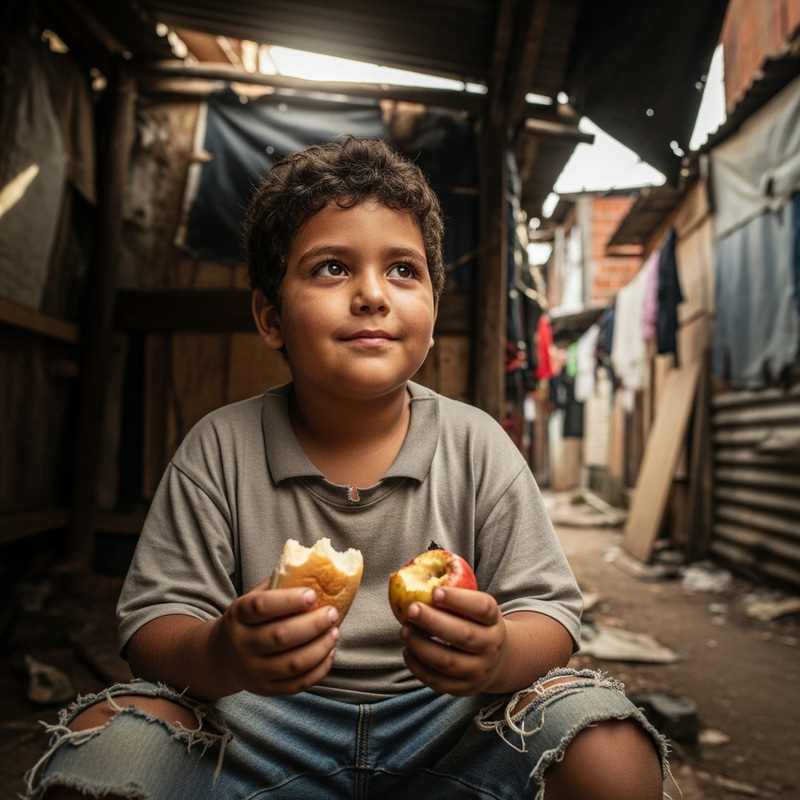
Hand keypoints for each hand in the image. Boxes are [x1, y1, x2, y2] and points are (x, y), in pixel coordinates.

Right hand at [211, 581, 339, 695]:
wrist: (221, 656)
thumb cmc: (249, 620)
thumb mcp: (253, 598)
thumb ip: (279, 585)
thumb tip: (314, 567)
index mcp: (238, 615)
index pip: (261, 607)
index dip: (289, 601)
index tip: (313, 594)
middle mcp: (241, 644)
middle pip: (281, 636)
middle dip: (313, 624)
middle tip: (333, 613)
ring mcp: (252, 671)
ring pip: (292, 663)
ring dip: (320, 647)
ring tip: (334, 632)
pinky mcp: (265, 690)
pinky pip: (296, 684)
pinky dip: (318, 670)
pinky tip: (329, 653)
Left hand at [400, 587, 506, 695]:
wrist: (496, 660)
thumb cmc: (475, 625)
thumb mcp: (476, 608)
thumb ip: (455, 595)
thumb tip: (416, 573)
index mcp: (495, 620)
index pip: (483, 608)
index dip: (459, 599)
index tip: (435, 590)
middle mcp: (491, 646)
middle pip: (463, 635)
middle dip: (433, 622)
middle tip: (411, 609)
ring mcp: (479, 670)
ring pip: (448, 662)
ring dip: (421, 646)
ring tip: (404, 631)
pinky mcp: (465, 689)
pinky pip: (439, 682)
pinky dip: (419, 668)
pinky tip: (408, 651)